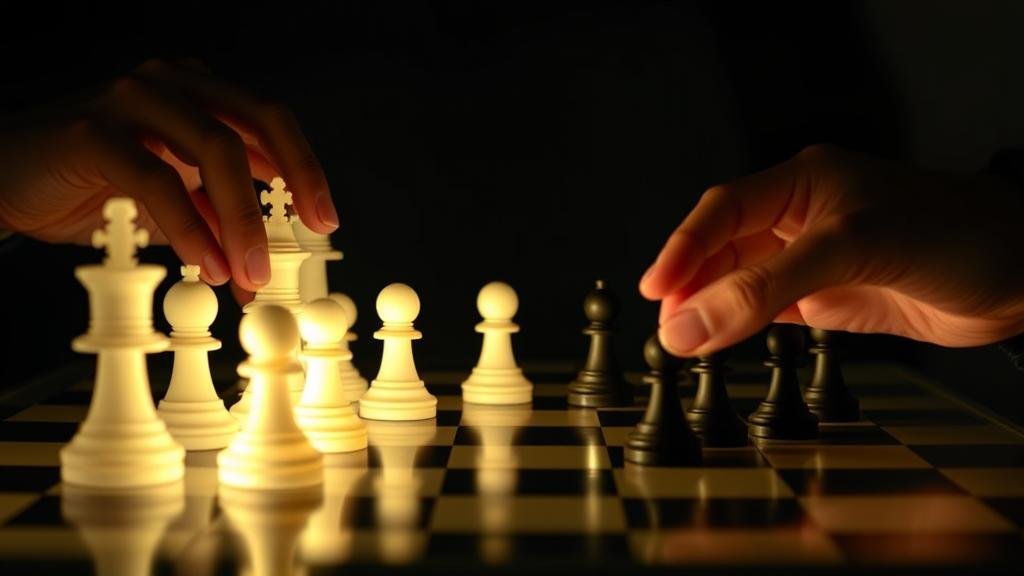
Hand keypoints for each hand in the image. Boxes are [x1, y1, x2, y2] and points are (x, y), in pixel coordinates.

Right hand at [0, 59, 337, 299]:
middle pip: (254, 124)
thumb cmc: (92, 186)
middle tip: (305, 239)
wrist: (7, 180)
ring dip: (240, 218)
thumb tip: (261, 271)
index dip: (305, 168)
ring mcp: (132, 99)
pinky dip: (189, 227)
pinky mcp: (93, 130)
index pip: (270, 121)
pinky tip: (205, 263)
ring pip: (213, 150)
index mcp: (199, 94)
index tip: (326, 219)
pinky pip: (156, 179)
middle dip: (290, 185)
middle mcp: (172, 84)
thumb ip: (216, 222)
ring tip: (249, 271)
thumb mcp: (173, 205)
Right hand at [640, 144, 1023, 355]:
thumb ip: (767, 286)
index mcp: (803, 182)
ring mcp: (811, 260)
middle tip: (666, 326)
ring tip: (681, 340)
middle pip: (723, 250)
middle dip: (690, 285)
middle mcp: (801, 218)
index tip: (656, 288)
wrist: (1019, 278)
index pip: (723, 211)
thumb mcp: (851, 247)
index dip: (684, 248)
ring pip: (739, 283)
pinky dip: (738, 327)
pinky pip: (765, 310)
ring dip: (709, 311)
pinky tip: (717, 340)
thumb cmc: (954, 234)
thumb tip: (693, 320)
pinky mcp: (825, 298)